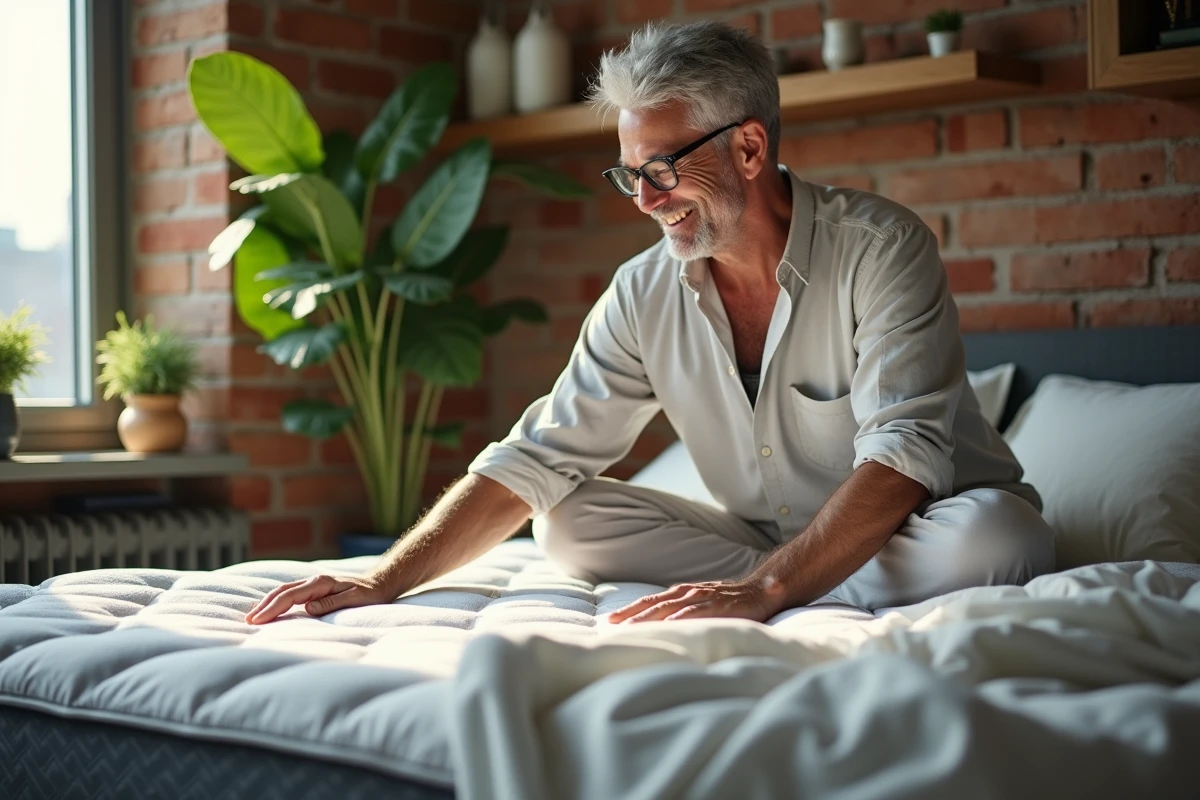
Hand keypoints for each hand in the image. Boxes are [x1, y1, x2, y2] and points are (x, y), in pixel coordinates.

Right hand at [245, 573, 392, 624]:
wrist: (381, 584)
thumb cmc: (370, 594)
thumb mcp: (354, 599)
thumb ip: (331, 603)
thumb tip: (308, 608)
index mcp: (321, 583)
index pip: (290, 596)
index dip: (272, 608)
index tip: (257, 621)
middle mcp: (314, 581)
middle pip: (282, 592)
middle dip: (264, 606)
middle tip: (248, 621)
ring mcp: (313, 584)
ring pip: (284, 591)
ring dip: (268, 603)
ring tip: (253, 617)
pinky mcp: (314, 589)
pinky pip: (291, 594)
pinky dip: (277, 601)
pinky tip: (270, 610)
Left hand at [608, 578, 784, 623]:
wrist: (761, 590)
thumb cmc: (728, 601)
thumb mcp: (700, 605)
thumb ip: (682, 614)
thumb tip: (659, 630)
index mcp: (681, 594)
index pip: (650, 602)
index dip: (630, 610)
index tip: (609, 621)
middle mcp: (688, 593)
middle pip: (654, 605)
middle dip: (632, 615)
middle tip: (611, 626)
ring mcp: (703, 598)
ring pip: (671, 608)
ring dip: (649, 617)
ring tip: (631, 627)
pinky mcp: (720, 606)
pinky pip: (698, 612)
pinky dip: (682, 618)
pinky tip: (670, 625)